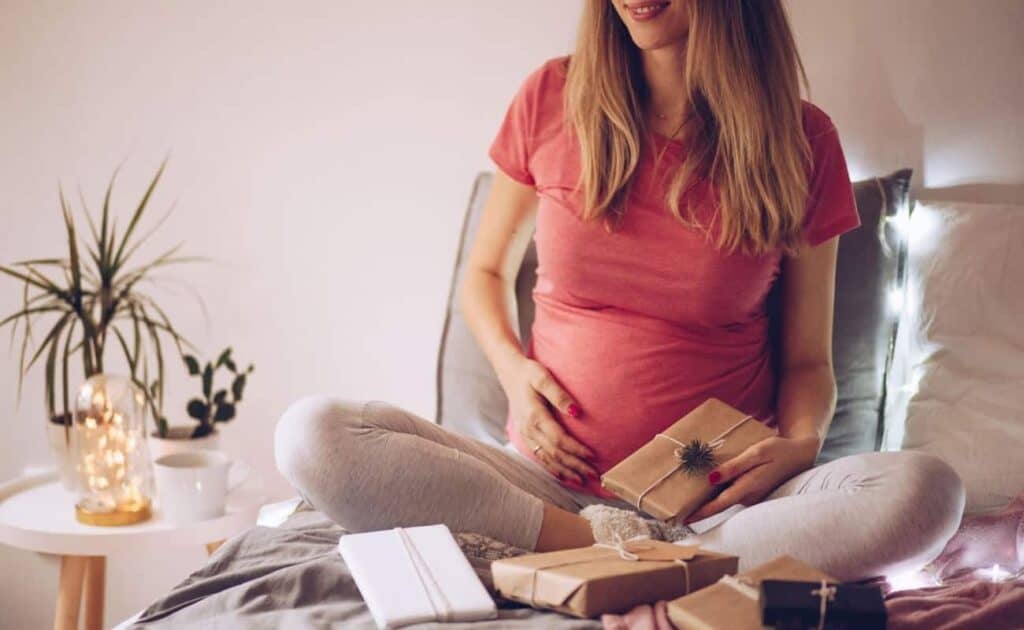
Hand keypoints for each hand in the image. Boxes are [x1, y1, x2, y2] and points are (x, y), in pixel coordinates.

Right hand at [498, 355, 597, 483]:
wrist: (510, 373)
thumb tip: (576, 412)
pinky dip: (552, 467)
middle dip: (574, 465)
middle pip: (554, 454)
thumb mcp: (543, 377)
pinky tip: (563, 474)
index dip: (576, 450)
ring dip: (564, 471)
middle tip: (594, 474)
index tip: (592, 456)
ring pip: (546, 459)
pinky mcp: (525, 436)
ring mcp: (525, 435)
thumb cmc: (529, 373)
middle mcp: (528, 429)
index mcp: (534, 416)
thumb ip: (559, 395)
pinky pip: (539, 456)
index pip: (558, 439)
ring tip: (581, 480)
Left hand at [685, 435, 819, 522]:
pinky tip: (710, 484)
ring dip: (710, 497)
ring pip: (726, 498)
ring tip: (688, 494)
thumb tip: (712, 478)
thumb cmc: (778, 450)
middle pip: (720, 503)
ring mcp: (752, 496)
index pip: (720, 504)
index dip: (701, 513)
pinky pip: (733, 494)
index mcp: (748, 487)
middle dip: (701, 507)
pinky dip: (721, 491)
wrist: (801, 455)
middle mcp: (749, 496)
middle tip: (678, 509)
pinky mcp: (754, 493)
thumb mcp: (757, 452)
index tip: (684, 520)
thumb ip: (735, 466)